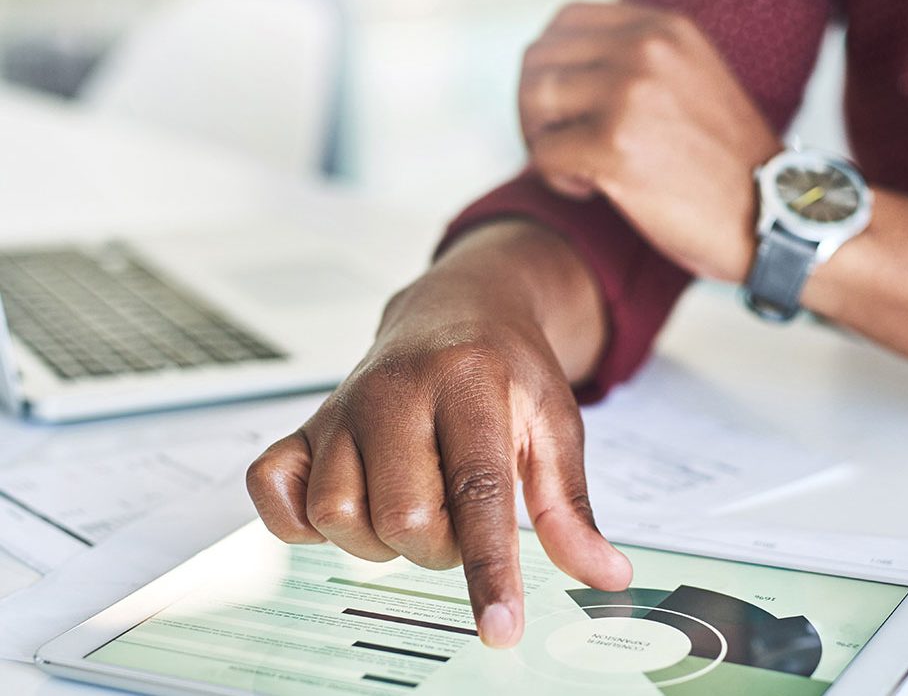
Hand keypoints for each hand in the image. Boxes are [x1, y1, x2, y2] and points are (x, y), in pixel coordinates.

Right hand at [246, 223, 631, 648]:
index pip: (477, 491)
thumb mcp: (554, 423)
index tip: (501, 629)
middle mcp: (396, 391)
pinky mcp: (306, 422)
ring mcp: (343, 406)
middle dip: (440, 547)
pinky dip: (298, 518)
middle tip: (461, 516)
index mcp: (469, 383)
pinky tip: (349, 503)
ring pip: (337, 513)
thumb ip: (570, 504)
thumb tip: (605, 574)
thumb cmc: (504, 368)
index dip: (489, 569)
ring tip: (414, 504)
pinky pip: (272, 488)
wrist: (454, 308)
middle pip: (403, 517)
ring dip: (380, 538)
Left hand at [520, 2, 781, 282]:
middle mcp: (645, 49)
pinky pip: (544, 153)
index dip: (550, 69)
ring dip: (541, 141)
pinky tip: (590, 191)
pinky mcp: (615, 147)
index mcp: (663, 29)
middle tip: (559, 146)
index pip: (565, 23)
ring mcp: (629, 96)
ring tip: (577, 170)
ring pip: (535, 100)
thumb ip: (638, 62)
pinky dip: (555, 179)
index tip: (567, 111)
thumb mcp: (689, 83)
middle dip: (535, 108)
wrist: (774, 217)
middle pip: (539, 59)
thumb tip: (564, 67)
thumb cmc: (726, 166)